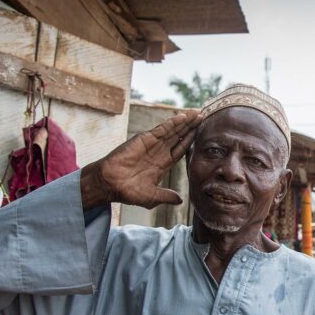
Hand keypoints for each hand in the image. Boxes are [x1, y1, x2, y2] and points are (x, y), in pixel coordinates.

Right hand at [80, 110, 200, 209]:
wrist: (110, 184)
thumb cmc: (128, 192)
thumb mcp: (152, 197)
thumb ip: (166, 196)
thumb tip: (180, 201)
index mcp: (161, 164)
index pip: (180, 150)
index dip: (190, 141)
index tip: (201, 133)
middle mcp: (158, 152)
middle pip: (178, 136)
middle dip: (191, 127)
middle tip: (203, 117)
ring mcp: (151, 144)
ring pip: (172, 130)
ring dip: (185, 122)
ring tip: (197, 113)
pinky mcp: (144, 139)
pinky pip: (161, 129)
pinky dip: (172, 123)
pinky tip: (183, 117)